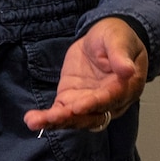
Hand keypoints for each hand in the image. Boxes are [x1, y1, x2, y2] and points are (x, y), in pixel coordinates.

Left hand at [23, 18, 148, 132]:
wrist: (103, 39)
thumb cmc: (116, 38)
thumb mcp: (118, 39)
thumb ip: (121, 55)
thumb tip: (128, 70)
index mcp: (126, 87)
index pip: (110, 98)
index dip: (94, 104)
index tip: (78, 107)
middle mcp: (109, 102)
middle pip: (91, 116)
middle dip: (71, 119)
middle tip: (53, 118)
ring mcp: (89, 103)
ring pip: (74, 119)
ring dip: (56, 122)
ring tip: (35, 122)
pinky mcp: (72, 100)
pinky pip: (60, 112)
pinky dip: (47, 119)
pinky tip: (32, 120)